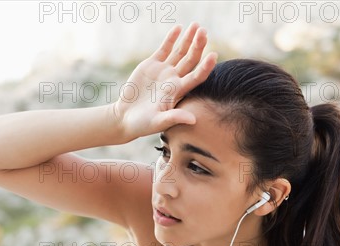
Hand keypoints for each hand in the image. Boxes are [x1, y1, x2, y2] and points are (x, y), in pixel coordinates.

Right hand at [113, 23, 216, 141]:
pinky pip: (164, 49)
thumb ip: (174, 118)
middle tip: (204, 32)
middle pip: (191, 60)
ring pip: (180, 52)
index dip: (205, 67)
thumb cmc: (143, 124)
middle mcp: (174, 79)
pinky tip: (178, 28)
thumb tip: (193, 120)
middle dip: (198, 46)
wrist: (126, 118)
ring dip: (188, 39)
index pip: (196, 77)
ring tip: (197, 26)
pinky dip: (171, 39)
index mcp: (178, 91)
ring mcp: (164, 71)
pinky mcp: (152, 65)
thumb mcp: (158, 122)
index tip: (214, 55)